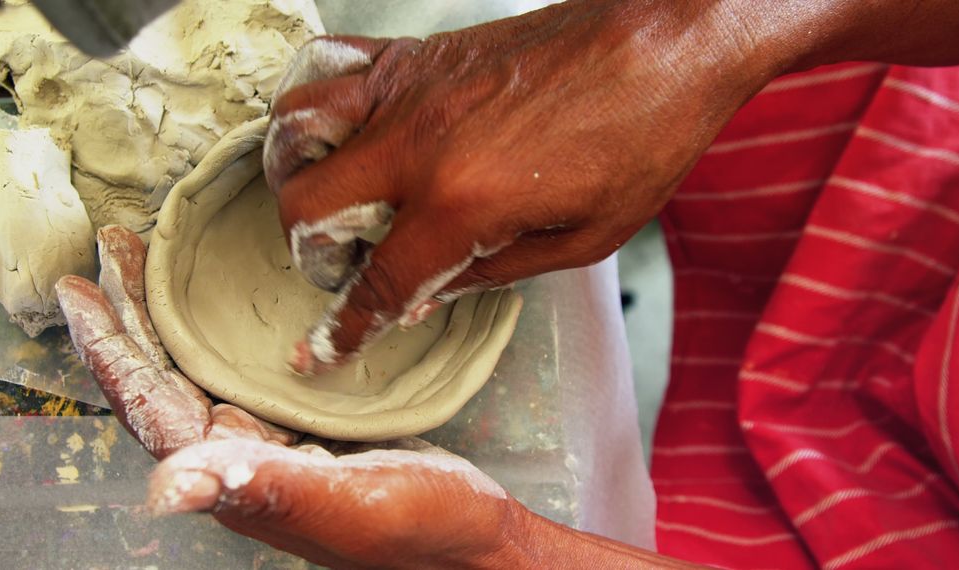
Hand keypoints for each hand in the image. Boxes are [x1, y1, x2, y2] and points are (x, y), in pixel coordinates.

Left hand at [56, 226, 522, 568]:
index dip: (110, 349)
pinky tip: (218, 309)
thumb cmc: (423, 526)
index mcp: (232, 478)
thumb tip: (164, 489)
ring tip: (148, 263)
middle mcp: (235, 459)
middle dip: (128, 316)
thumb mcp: (351, 504)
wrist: (471, 544)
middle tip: (110, 248)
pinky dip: (213, 333)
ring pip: (192, 373)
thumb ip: (268, 488)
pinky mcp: (296, 431)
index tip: (79, 288)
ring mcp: (265, 444)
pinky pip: (233, 374)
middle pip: (159, 381)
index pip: (150, 408)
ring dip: (163, 318)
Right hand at [263, 1, 784, 374]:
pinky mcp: (416, 53)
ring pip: (297, 129)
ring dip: (298, 175)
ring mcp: (408, 89)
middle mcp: (416, 144)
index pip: (378, 282)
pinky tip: (341, 126)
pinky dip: (314, 100)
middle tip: (344, 264)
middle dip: (311, 253)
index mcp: (461, 202)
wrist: (661, 44)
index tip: (319, 352)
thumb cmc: (639, 141)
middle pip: (308, 207)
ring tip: (328, 197)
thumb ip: (489, 274)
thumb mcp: (580, 241)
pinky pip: (329, 65)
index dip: (344, 328)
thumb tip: (424, 294)